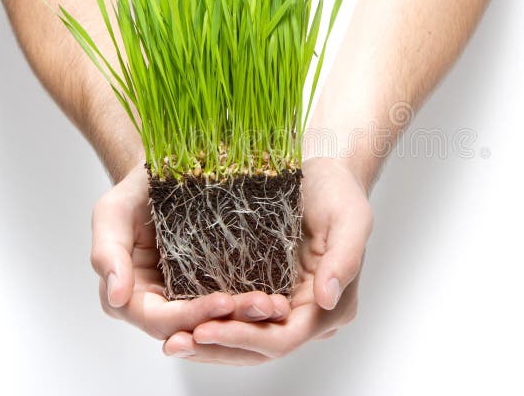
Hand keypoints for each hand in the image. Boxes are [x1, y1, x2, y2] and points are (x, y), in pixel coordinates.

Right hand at [90, 164, 292, 345]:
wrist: (169, 170)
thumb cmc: (136, 191)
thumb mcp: (112, 212)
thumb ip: (107, 252)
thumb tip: (116, 296)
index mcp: (132, 297)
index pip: (160, 320)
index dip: (191, 317)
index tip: (224, 302)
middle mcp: (160, 305)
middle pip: (194, 327)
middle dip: (228, 321)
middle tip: (263, 306)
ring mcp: (188, 297)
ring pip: (217, 323)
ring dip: (247, 319)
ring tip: (275, 306)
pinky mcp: (214, 285)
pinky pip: (233, 305)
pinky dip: (253, 305)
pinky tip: (279, 300)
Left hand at [162, 157, 373, 364]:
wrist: (323, 174)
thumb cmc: (339, 192)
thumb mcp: (350, 218)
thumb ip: (344, 259)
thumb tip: (327, 299)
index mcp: (331, 306)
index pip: (285, 338)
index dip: (245, 338)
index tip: (206, 329)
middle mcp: (308, 314)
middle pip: (261, 348)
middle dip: (219, 348)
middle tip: (177, 342)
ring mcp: (286, 306)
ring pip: (246, 340)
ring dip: (210, 344)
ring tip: (173, 340)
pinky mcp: (266, 291)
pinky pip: (237, 318)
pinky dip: (213, 322)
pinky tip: (183, 322)